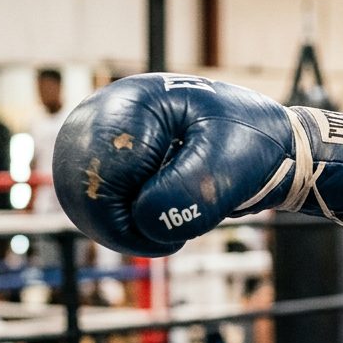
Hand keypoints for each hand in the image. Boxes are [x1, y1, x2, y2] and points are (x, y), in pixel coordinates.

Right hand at [52, 73, 342, 256]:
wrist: (264, 146)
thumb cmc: (253, 144)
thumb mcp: (233, 167)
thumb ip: (194, 193)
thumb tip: (147, 222)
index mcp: (136, 101)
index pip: (103, 166)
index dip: (131, 213)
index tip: (172, 236)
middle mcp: (107, 113)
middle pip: (79, 183)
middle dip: (119, 226)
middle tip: (167, 241)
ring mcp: (103, 138)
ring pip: (79, 199)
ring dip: (118, 228)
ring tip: (167, 231)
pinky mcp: (108, 162)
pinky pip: (90, 204)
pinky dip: (118, 225)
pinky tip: (157, 225)